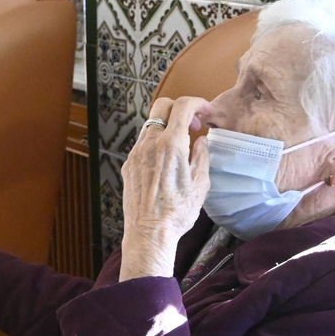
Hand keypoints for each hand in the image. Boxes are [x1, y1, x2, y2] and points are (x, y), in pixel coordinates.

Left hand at [119, 96, 210, 279]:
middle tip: (193, 124)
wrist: (149, 232)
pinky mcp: (129, 165)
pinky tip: (166, 159)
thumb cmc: (177, 212)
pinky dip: (156, 142)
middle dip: (180, 108)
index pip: (183, 106)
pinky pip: (142, 144)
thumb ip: (201, 156)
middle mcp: (150, 144)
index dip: (198, 103)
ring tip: (181, 144)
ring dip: (167, 126)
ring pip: (150, 125)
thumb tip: (201, 141)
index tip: (205, 112)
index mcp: (171, 145)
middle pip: (161, 106)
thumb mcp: (200, 183)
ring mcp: (136, 153)